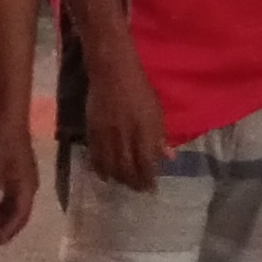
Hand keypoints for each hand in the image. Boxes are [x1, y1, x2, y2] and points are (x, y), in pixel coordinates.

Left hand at [0, 115, 39, 247]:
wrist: (9, 121)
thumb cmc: (4, 141)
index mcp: (26, 187)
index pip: (19, 217)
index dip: (7, 233)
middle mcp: (26, 189)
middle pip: (16, 216)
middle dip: (0, 227)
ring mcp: (20, 183)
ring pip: (10, 209)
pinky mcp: (13, 178)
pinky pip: (6, 199)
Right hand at [83, 50, 169, 192]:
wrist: (112, 71)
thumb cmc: (140, 88)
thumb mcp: (157, 111)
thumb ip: (160, 136)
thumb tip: (168, 158)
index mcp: (144, 131)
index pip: (147, 164)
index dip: (149, 179)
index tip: (152, 188)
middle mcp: (126, 136)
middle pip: (128, 169)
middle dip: (134, 183)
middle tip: (139, 190)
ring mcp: (107, 135)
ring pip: (111, 166)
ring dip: (119, 179)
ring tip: (124, 184)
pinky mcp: (92, 131)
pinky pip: (95, 156)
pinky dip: (100, 169)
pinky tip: (105, 176)